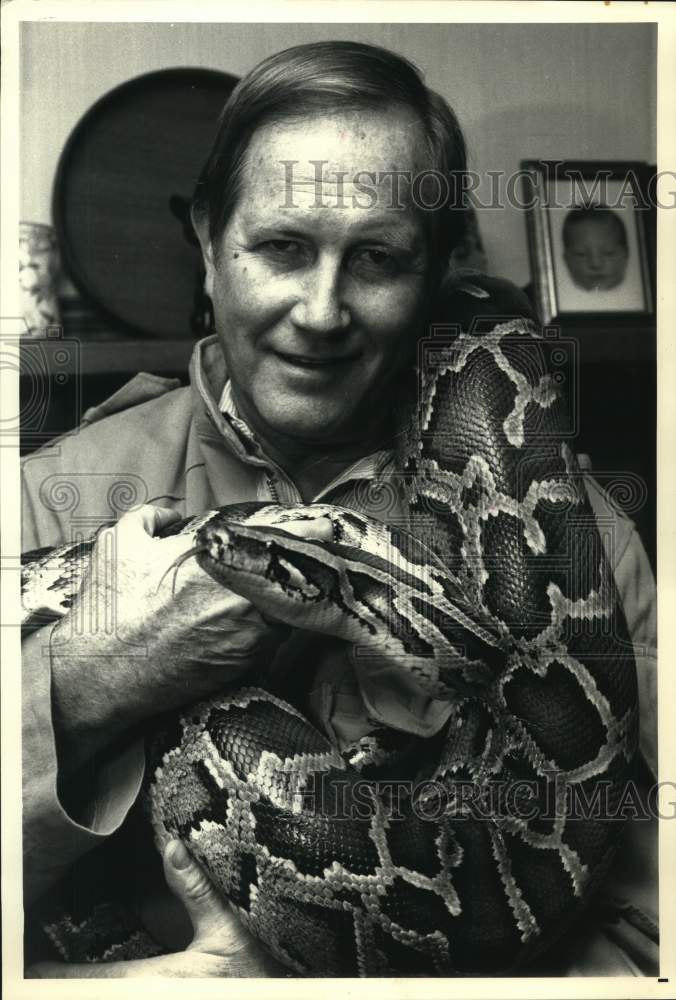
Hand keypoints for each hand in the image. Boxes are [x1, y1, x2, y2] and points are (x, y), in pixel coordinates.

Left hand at [25, 839, 285, 978]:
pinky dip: (96, 983)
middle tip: (28, 957)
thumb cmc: (260, 973)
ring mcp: (154, 997)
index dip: (44, 975)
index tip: (20, 960)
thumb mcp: (231, 929)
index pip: (80, 984)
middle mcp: (144, 995)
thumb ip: (198, 888)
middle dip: (54, 978)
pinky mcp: (163, 991)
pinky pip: (115, 990)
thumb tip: (172, 844)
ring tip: (48, 966)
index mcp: (151, 983)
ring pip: (100, 993)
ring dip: (78, 981)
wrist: (289, 994)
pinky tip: (90, 975)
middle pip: (83, 993)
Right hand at [49, 504, 330, 772]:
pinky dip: (279, 626)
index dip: (310, 530)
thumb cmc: (112, 610)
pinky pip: (278, 639)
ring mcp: (253, 636)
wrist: (103, 677)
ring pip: (294, 610)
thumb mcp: (119, 544)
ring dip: (295, 597)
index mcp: (222, 562)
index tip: (324, 526)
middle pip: (301, 577)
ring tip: (294, 586)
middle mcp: (247, 599)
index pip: (285, 538)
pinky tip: (268, 620)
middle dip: (309, 564)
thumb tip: (171, 513)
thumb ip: (150, 516)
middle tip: (317, 555)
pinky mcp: (250, 665)